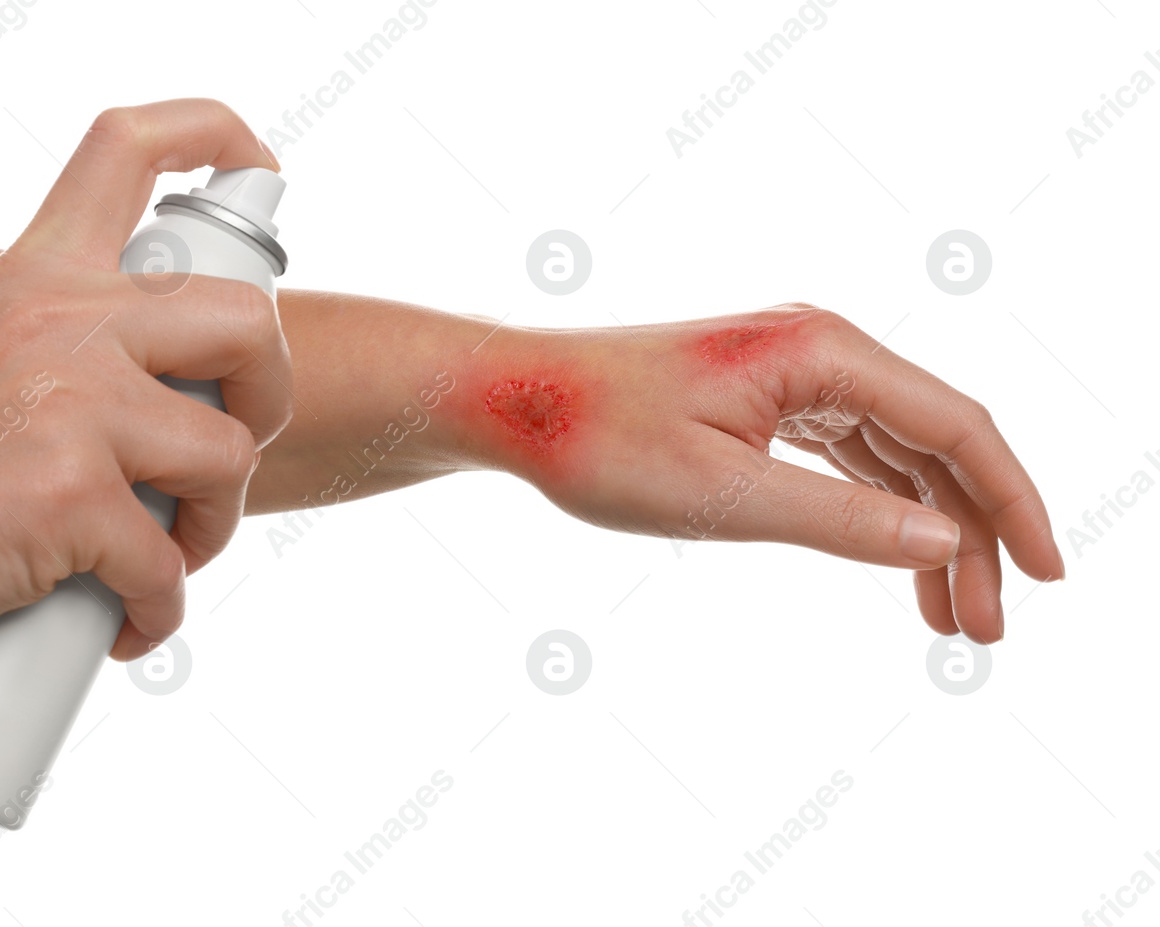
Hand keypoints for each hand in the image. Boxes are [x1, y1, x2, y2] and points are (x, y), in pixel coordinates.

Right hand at [0, 99, 290, 667]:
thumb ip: (65, 348)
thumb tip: (177, 400)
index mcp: (33, 274)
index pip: (131, 144)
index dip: (216, 132)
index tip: (260, 166)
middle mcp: (59, 320)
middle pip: (246, 323)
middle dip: (270, 397)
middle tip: (229, 452)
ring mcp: (69, 404)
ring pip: (228, 456)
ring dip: (213, 526)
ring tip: (164, 558)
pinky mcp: (70, 497)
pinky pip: (169, 565)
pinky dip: (160, 610)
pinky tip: (129, 624)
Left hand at [480, 304, 1062, 642]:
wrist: (511, 401)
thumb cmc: (597, 439)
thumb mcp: (722, 494)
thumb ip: (838, 519)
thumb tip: (944, 542)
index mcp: (821, 352)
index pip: (954, 425)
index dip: (1012, 502)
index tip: (1048, 578)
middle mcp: (818, 349)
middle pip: (933, 441)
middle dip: (972, 534)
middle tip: (988, 628)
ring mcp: (790, 370)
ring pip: (893, 452)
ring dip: (927, 528)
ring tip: (950, 616)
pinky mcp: (761, 396)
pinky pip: (847, 451)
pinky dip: (876, 506)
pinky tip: (898, 556)